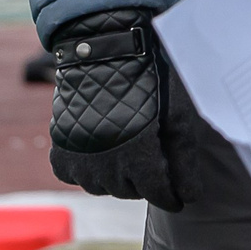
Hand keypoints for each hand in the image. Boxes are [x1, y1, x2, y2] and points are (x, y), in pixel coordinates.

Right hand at [48, 8, 181, 210]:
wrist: (106, 52)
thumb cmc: (151, 80)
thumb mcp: (177, 116)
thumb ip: (183, 159)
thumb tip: (190, 196)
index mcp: (139, 156)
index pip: (158, 194)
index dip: (171, 195)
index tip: (178, 195)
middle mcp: (105, 164)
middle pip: (130, 192)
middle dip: (145, 181)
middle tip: (152, 159)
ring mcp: (79, 159)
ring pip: (101, 188)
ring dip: (116, 177)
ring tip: (127, 153)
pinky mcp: (60, 151)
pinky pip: (73, 176)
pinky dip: (86, 169)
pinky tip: (99, 151)